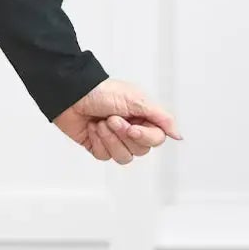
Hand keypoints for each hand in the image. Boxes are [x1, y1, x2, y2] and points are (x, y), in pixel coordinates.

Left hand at [53, 78, 182, 162]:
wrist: (71, 95)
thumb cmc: (102, 92)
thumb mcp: (136, 100)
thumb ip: (161, 118)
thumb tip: (178, 135)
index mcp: (143, 117)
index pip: (156, 139)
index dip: (144, 137)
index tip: (131, 127)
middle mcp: (131, 129)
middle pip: (140, 150)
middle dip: (123, 135)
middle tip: (111, 119)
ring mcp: (114, 139)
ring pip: (123, 157)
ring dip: (110, 139)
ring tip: (101, 123)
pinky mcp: (98, 146)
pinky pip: (104, 156)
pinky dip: (97, 141)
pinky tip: (91, 128)